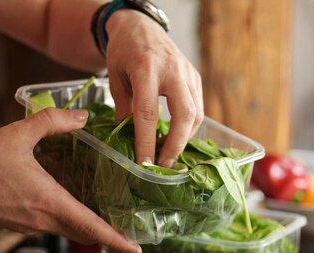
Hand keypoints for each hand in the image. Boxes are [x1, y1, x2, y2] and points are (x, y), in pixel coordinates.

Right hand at [0, 107, 141, 252]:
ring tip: (109, 219)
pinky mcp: (22, 225)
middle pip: (86, 235)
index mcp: (51, 203)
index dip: (117, 240)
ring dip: (90, 229)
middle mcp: (45, 221)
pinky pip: (55, 227)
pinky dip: (71, 223)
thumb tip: (84, 116)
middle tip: (130, 232)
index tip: (137, 251)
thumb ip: (54, 121)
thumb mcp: (19, 134)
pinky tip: (73, 206)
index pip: (93, 227)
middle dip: (110, 237)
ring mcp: (33, 226)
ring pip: (71, 232)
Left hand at [105, 10, 203, 167]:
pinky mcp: (195, 77)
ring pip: (196, 114)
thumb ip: (123, 110)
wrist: (140, 25)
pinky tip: (176, 136)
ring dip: (183, 138)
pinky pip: (198, 108)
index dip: (147, 142)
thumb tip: (127, 141)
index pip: (148, 113)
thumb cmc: (123, 52)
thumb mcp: (115, 79)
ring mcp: (188, 73)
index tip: (144, 163)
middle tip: (163, 165)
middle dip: (175, 145)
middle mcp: (172, 71)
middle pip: (184, 115)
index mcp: (145, 69)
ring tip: (167, 154)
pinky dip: (188, 127)